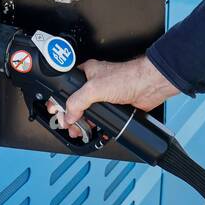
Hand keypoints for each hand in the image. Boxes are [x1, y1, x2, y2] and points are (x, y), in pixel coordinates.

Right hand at [46, 55, 180, 138]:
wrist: (150, 86)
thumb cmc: (127, 77)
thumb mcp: (94, 88)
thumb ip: (77, 102)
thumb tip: (69, 115)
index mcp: (87, 72)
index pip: (66, 86)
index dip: (59, 99)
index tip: (55, 111)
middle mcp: (95, 83)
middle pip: (76, 102)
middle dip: (70, 116)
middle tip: (67, 126)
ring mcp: (105, 95)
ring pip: (88, 112)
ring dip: (82, 123)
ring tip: (78, 131)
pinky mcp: (115, 106)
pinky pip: (102, 118)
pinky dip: (97, 126)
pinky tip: (94, 131)